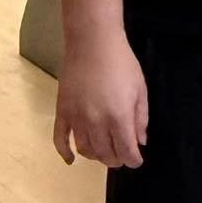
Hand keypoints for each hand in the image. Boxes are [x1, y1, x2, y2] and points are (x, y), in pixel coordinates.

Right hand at [54, 33, 148, 169]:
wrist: (92, 42)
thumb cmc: (121, 62)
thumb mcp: (140, 89)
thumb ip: (141, 118)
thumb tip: (140, 141)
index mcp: (119, 117)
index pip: (126, 151)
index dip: (133, 160)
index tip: (136, 160)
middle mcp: (96, 122)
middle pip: (105, 154)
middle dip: (116, 159)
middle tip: (122, 155)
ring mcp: (76, 118)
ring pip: (85, 150)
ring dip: (96, 156)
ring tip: (104, 151)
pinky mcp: (62, 111)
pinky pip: (60, 139)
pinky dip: (64, 152)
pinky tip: (71, 160)